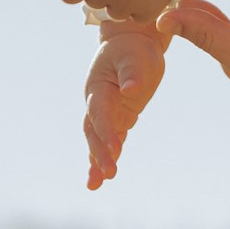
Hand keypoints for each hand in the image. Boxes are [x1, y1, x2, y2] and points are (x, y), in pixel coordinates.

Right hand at [81, 21, 168, 189]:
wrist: (130, 44)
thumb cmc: (134, 49)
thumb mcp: (136, 57)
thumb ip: (133, 75)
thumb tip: (131, 90)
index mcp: (98, 87)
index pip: (100, 114)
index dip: (106, 132)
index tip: (115, 151)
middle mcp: (96, 102)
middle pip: (93, 131)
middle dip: (99, 154)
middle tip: (109, 174)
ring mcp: (105, 112)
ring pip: (96, 140)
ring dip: (97, 161)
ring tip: (96, 184)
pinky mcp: (116, 118)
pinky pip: (108, 141)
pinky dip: (105, 158)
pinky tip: (103, 178)